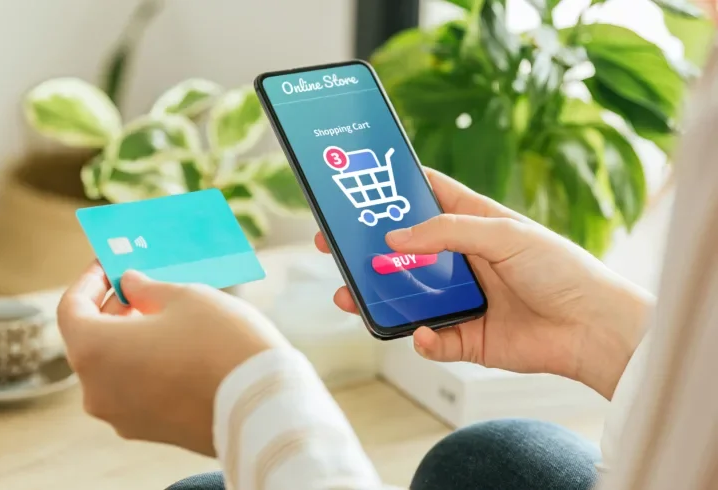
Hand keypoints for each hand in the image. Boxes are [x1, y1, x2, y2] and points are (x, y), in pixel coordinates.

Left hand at [56, 264, 287, 454]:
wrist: (262, 404)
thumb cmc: (222, 343)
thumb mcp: (186, 298)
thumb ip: (147, 287)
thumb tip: (131, 284)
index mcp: (96, 351)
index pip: (71, 309)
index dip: (89, 280)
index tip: (109, 264)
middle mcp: (98, 390)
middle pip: (90, 341)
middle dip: (112, 309)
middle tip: (139, 285)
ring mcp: (122, 416)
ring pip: (113, 368)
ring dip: (129, 338)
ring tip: (163, 315)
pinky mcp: (150, 431)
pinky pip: (135, 390)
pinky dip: (144, 365)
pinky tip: (176, 348)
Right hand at [315, 169, 654, 398]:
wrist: (593, 329)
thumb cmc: (560, 269)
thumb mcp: (504, 234)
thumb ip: (447, 232)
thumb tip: (394, 236)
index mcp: (473, 223)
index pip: (425, 198)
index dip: (392, 192)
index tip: (357, 188)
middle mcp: (461, 259)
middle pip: (404, 249)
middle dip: (368, 248)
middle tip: (332, 245)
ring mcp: (461, 298)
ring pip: (406, 295)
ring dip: (377, 295)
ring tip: (349, 294)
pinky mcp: (466, 336)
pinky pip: (432, 338)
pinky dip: (422, 338)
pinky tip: (422, 333)